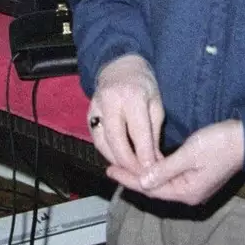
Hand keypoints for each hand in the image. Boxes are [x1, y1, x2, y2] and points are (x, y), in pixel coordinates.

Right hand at [86, 54, 164, 178]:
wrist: (119, 67)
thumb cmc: (143, 85)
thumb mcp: (156, 104)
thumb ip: (154, 134)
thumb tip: (155, 162)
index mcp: (132, 95)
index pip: (138, 132)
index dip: (145, 154)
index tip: (153, 171)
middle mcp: (110, 101)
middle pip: (116, 140)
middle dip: (128, 163)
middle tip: (140, 177)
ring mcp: (96, 107)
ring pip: (102, 142)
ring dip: (116, 161)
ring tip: (130, 173)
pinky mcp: (88, 114)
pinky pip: (96, 139)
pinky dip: (107, 153)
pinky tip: (118, 161)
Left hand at [120, 119, 243, 205]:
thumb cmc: (220, 144)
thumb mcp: (190, 154)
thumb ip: (165, 169)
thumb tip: (143, 182)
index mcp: (186, 192)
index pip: (150, 189)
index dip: (129, 179)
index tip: (110, 169)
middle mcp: (189, 194)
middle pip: (154, 189)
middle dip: (133, 178)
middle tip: (112, 167)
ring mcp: (194, 187)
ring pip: (161, 184)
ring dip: (143, 175)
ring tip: (124, 166)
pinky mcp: (197, 178)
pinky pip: (170, 179)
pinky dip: (156, 171)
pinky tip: (147, 164)